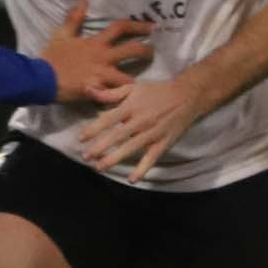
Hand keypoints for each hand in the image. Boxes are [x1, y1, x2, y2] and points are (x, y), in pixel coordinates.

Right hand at [40, 0, 155, 109]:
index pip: (120, 28)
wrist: (42, 79)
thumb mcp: (62, 34)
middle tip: (153, 53)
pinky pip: (114, 97)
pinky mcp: (98, 93)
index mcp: (96, 43)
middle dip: (146, 51)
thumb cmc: (53, 57)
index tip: (152, 26)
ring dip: (135, 81)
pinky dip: (120, 98)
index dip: (137, 25)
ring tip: (141, 83)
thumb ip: (75, 18)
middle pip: (132, 50)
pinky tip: (128, 100)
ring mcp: (102, 76)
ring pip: (128, 78)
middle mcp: (103, 58)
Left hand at [80, 72, 212, 182]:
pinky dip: (142, 169)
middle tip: (85, 157)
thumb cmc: (157, 91)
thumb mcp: (133, 88)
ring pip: (130, 148)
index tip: (81, 139)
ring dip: (114, 159)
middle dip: (99, 148)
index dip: (93, 129)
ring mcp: (152, 133)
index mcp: (131, 106)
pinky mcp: (163, 143)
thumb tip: (89, 91)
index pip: (108, 119)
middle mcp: (140, 121)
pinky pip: (151, 159)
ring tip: (99, 167)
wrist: (186, 96)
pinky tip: (131, 180)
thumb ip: (111, 93)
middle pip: (117, 136)